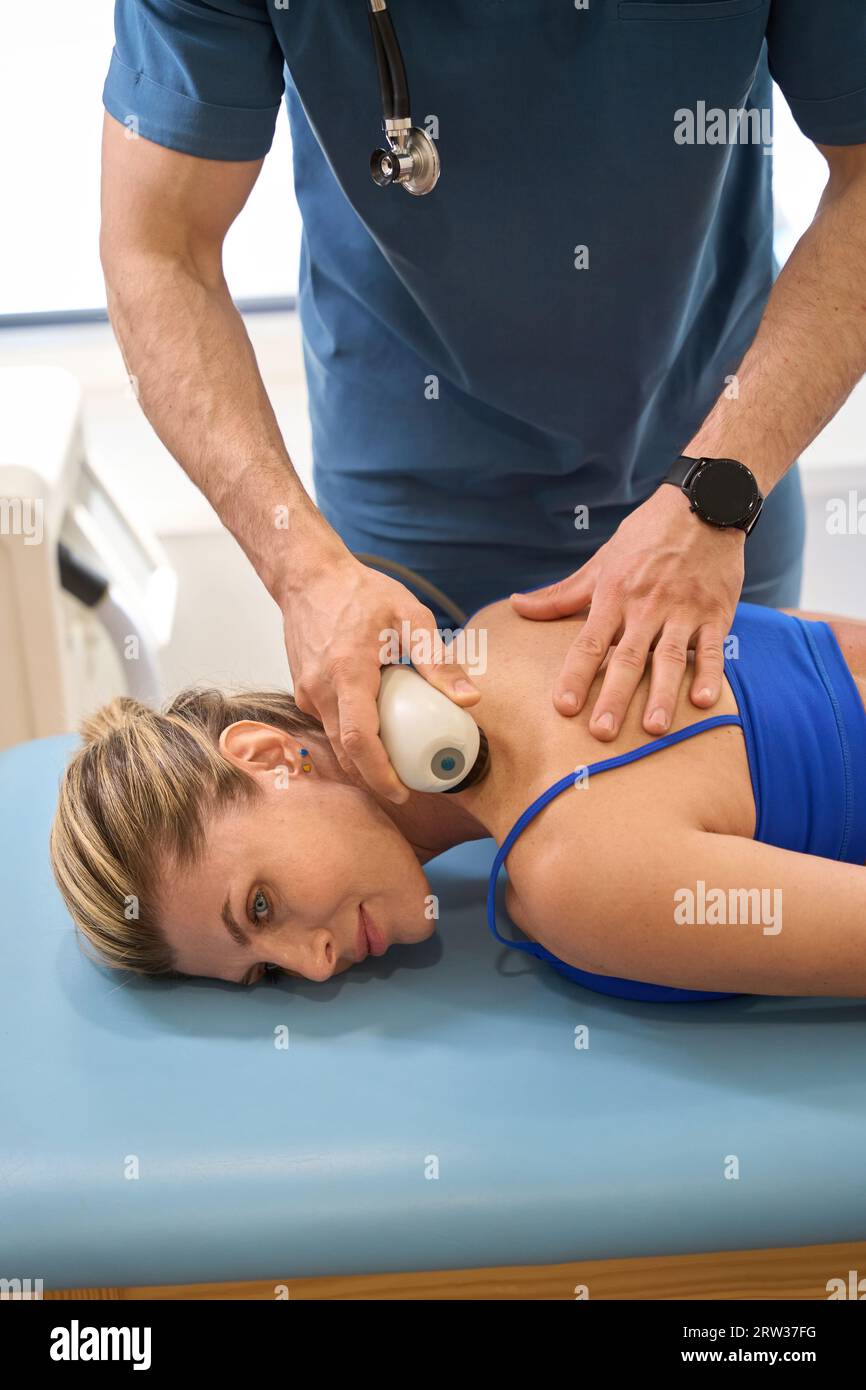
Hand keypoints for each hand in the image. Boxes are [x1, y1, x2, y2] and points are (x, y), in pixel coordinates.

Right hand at [279, 546, 479, 801]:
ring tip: (394, 763)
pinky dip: (350, 735)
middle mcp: (320, 689)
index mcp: (347, 673)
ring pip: (334, 740)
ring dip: (361, 758)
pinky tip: (375, 729)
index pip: (359, 740)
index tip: (401, 792)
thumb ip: (438, 661)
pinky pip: (327, 723)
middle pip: (345, 752)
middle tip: (405, 789)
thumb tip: (469, 699)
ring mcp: (305, 691)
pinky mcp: (302, 690)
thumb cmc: (360, 591)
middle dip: (373, 778)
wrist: (308, 576)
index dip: (380, 775)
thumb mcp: (410, 616)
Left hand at [510, 485, 744, 741]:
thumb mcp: (601, 561)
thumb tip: (517, 606)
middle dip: (613, 697)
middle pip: (627, 658)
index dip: (576, 675)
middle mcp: (646, 606)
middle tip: (601, 733)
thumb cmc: (647, 536)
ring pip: (669, 658)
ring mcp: (682, 610)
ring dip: (661, 695)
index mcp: (614, 595)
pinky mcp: (716, 612)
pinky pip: (712, 648)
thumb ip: (561, 594)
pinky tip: (703, 702)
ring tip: (652, 729)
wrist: (704, 504)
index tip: (563, 706)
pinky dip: (709, 674)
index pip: (589, 642)